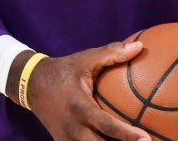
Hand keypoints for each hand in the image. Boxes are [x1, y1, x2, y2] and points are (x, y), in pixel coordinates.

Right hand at [26, 41, 150, 140]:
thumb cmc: (64, 70)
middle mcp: (72, 127)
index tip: (146, 139)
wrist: (31, 84)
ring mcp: (66, 138)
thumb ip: (112, 53)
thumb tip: (140, 47)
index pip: (106, 125)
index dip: (127, 135)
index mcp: (80, 107)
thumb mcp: (86, 59)